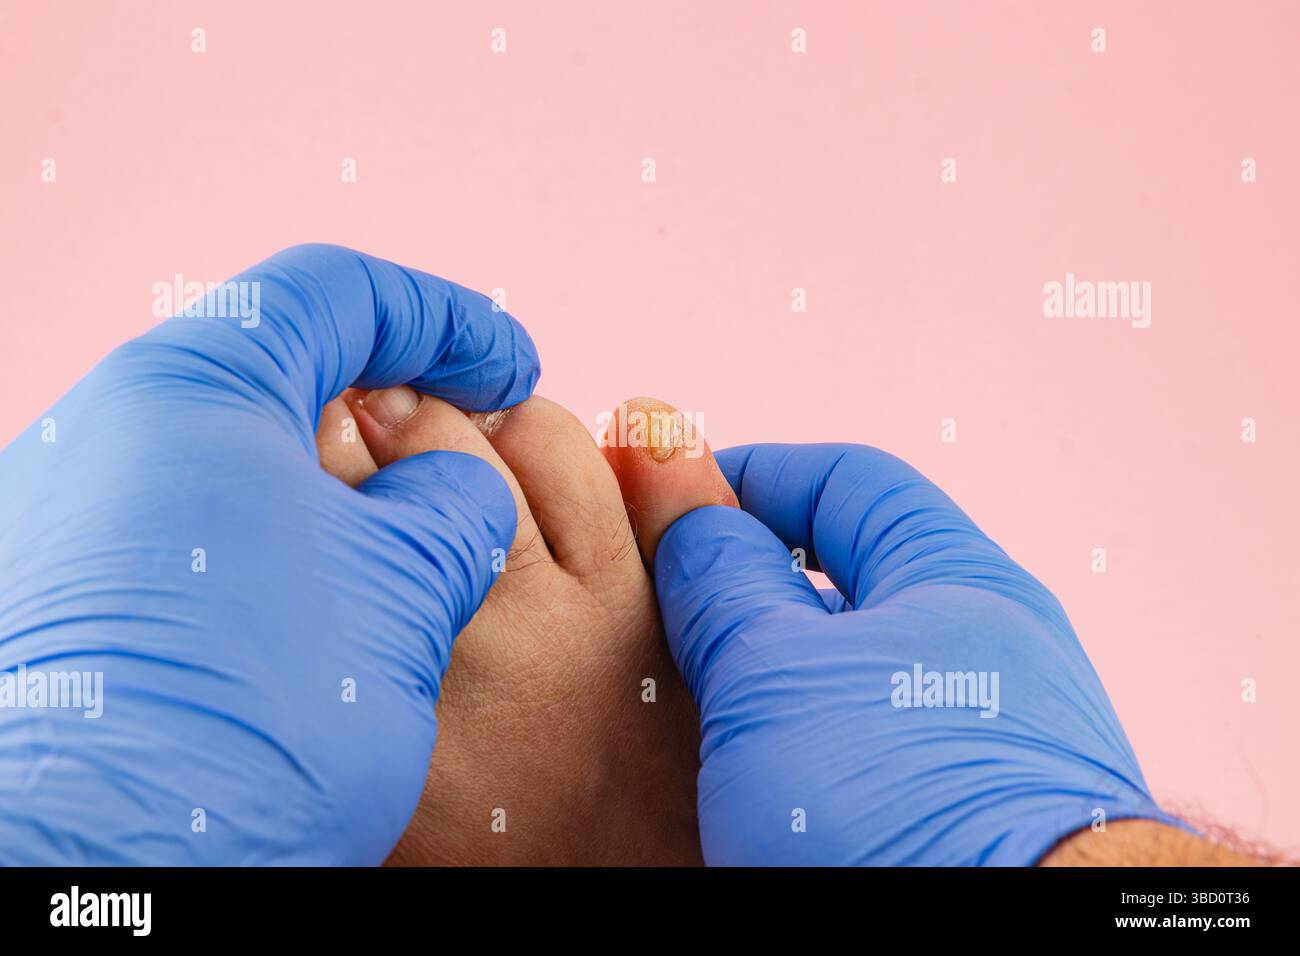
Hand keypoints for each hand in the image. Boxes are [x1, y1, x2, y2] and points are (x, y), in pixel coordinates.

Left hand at [0, 244, 537, 863]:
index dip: (447, 320)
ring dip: (337, 483)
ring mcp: (74, 512)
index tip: (513, 368)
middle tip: (468, 446)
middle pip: (279, 369)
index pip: (338, 293)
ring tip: (406, 549)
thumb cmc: (254, 712)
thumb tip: (448, 486)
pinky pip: (192, 526)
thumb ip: (453, 503)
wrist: (98, 866)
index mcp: (192, 387)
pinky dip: (276, 540)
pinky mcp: (68, 593)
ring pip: (236, 455)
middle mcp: (110, 428)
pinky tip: (322, 609)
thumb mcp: (404, 586)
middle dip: (390, 402)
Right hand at [652, 443, 1178, 864]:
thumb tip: (673, 480)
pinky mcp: (948, 809)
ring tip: (676, 695)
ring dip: (753, 672)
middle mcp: (978, 648)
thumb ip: (723, 576)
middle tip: (653, 606)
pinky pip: (853, 745)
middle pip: (838, 575)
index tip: (659, 499)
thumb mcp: (777, 675)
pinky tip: (732, 769)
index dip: (745, 478)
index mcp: (956, 578)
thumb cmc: (903, 812)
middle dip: (739, 582)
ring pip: (836, 671)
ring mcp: (968, 734)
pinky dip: (787, 741)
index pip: (842, 480)